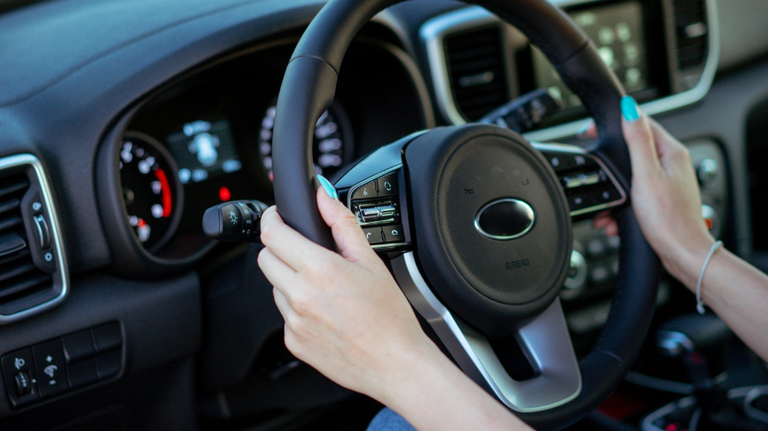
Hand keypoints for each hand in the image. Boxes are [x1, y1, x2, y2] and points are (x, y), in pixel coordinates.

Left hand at [257, 188, 435, 400]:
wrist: (395, 363)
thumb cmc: (389, 317)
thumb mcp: (370, 261)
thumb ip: (342, 223)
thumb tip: (324, 197)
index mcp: (319, 270)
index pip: (272, 234)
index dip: (272, 220)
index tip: (278, 218)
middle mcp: (300, 296)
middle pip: (265, 258)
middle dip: (280, 248)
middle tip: (305, 251)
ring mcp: (293, 321)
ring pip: (275, 287)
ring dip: (290, 280)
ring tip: (325, 289)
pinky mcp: (293, 342)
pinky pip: (285, 315)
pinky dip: (298, 308)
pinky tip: (325, 312)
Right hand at [581, 97, 714, 286]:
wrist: (682, 254)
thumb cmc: (668, 219)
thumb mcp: (645, 175)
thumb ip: (637, 140)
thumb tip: (630, 108)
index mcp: (671, 152)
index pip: (640, 123)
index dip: (614, 124)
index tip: (591, 131)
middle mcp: (672, 164)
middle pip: (632, 152)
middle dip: (611, 168)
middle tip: (595, 175)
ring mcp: (667, 183)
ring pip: (630, 178)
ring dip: (614, 193)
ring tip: (606, 210)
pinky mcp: (661, 201)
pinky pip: (634, 196)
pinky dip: (621, 207)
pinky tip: (614, 219)